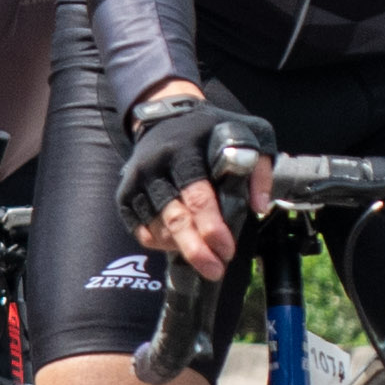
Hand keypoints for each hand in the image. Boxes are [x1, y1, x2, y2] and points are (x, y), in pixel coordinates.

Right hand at [117, 89, 270, 281]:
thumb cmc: (212, 130)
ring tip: (203, 258)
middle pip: (174, 217)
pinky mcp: (124, 193)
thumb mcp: (247, 135)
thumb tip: (260, 206)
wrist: (167, 114)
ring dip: (180, 248)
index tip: (227, 250)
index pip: (197, 196)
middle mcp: (155, 166)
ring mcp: (136, 180)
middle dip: (195, 249)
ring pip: (156, 226)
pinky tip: (177, 245)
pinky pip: (138, 228)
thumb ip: (259, 168)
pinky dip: (158, 242)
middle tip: (215, 270)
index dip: (212, 228)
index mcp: (185, 150)